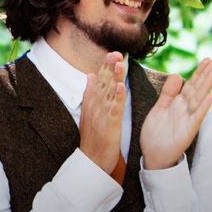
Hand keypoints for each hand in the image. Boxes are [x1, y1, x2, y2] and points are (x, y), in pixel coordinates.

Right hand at [78, 52, 125, 174]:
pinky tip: (122, 87)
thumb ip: (90, 93)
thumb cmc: (93, 137)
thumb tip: (90, 75)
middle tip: (115, 52)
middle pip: (103, 83)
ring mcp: (102, 114)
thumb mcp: (89, 112)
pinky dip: (118, 97)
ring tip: (119, 63)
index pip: (99, 80)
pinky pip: (115, 108)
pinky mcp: (110, 124)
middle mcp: (95, 105)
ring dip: (114, 77)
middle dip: (109, 67)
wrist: (91, 159)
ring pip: (109, 92)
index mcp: (92, 102)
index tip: (112, 53)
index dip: (105, 67)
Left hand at [140, 58, 211, 169]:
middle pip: (197, 88)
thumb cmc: (157, 133)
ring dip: (207, 85)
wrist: (153, 155)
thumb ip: (168, 93)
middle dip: (206, 74)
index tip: (207, 59)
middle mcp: (185, 109)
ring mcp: (188, 119)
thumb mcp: (160, 108)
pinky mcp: (188, 130)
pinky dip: (204, 106)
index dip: (198, 72)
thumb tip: (176, 75)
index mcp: (178, 103)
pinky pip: (197, 116)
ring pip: (199, 99)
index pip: (190, 84)